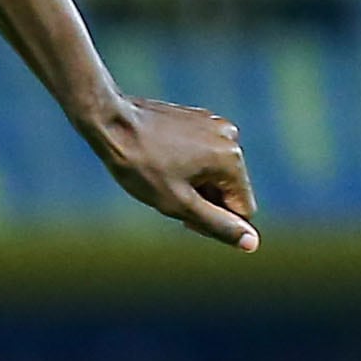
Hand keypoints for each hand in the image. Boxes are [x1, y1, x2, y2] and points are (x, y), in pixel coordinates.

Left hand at [93, 96, 259, 250]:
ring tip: (160, 176)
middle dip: (202, 200)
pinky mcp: (196, 118)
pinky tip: (159, 161)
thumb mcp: (179, 204)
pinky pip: (201, 153)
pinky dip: (186, 164)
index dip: (214, 222)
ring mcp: (212, 124)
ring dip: (193, 183)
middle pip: (228, 189)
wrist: (108, 120)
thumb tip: (252, 243)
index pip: (242, 210)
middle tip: (166, 196)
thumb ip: (218, 225)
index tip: (183, 219)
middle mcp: (230, 137)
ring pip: (213, 172)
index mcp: (232, 159)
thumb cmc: (140, 165)